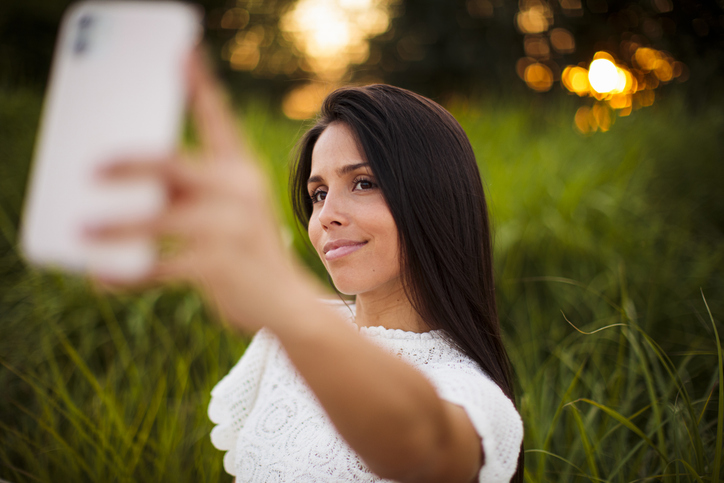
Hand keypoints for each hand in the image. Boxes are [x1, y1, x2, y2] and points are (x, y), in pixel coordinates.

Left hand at [89, 48, 306, 331]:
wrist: (284, 299)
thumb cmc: (245, 248)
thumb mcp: (224, 209)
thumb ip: (185, 191)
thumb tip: (121, 186)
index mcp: (241, 169)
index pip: (218, 118)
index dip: (199, 85)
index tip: (182, 54)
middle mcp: (241, 190)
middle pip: (174, 164)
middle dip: (130, 164)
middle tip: (93, 169)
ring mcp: (234, 227)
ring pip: (162, 219)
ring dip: (118, 227)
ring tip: (84, 232)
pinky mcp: (222, 266)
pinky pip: (163, 267)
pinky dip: (130, 273)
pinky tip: (104, 277)